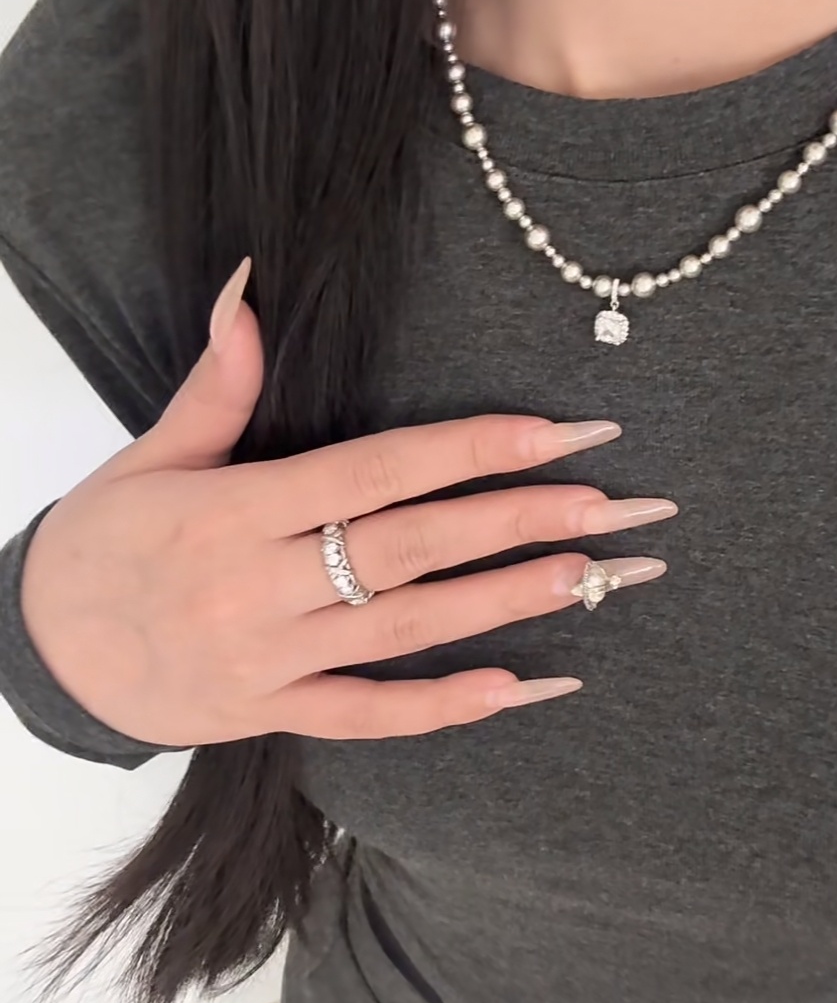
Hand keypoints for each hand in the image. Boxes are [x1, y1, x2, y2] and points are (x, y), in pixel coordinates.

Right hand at [20, 259, 675, 746]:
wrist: (45, 650)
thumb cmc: (106, 538)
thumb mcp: (151, 454)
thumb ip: (217, 382)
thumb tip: (248, 286)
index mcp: (237, 508)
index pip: (377, 470)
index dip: (472, 447)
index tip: (557, 432)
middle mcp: (260, 585)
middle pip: (413, 547)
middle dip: (520, 522)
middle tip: (613, 505)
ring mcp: (270, 659)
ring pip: (408, 629)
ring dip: (505, 603)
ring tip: (591, 579)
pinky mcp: (272, 713)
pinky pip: (367, 715)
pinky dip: (444, 706)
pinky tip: (519, 686)